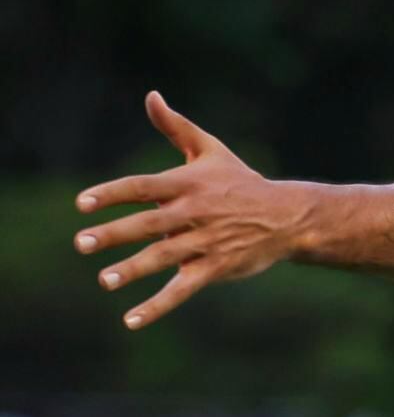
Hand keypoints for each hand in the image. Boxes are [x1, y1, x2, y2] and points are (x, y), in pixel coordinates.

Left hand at [75, 92, 304, 328]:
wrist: (289, 216)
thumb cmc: (242, 182)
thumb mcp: (211, 151)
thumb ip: (175, 127)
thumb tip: (151, 96)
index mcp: (188, 184)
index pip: (143, 187)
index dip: (112, 193)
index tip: (82, 203)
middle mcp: (195, 213)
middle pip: (149, 223)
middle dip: (115, 234)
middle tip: (82, 243)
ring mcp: (206, 242)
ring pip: (165, 257)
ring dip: (134, 269)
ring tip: (105, 279)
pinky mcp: (216, 268)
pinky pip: (182, 289)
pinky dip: (157, 306)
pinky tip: (130, 320)